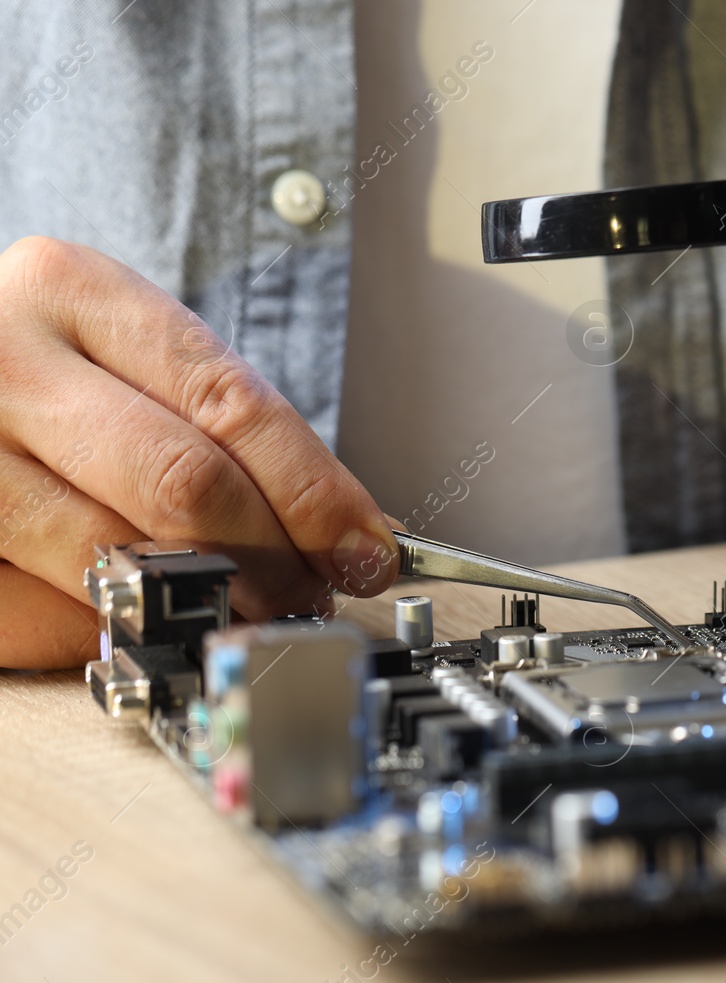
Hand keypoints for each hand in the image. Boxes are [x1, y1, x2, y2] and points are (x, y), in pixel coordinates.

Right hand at [0, 237, 398, 668]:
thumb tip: (356, 531)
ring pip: (117, 557)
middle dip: (273, 555)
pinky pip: (47, 617)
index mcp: (67, 290)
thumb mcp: (125, 358)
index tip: (367, 547)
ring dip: (207, 603)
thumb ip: (225, 426)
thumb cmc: (39, 375)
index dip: (314, 491)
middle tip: (310, 592)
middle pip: (183, 481)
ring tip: (244, 610)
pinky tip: (146, 618)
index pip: (229, 401)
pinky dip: (116, 631)